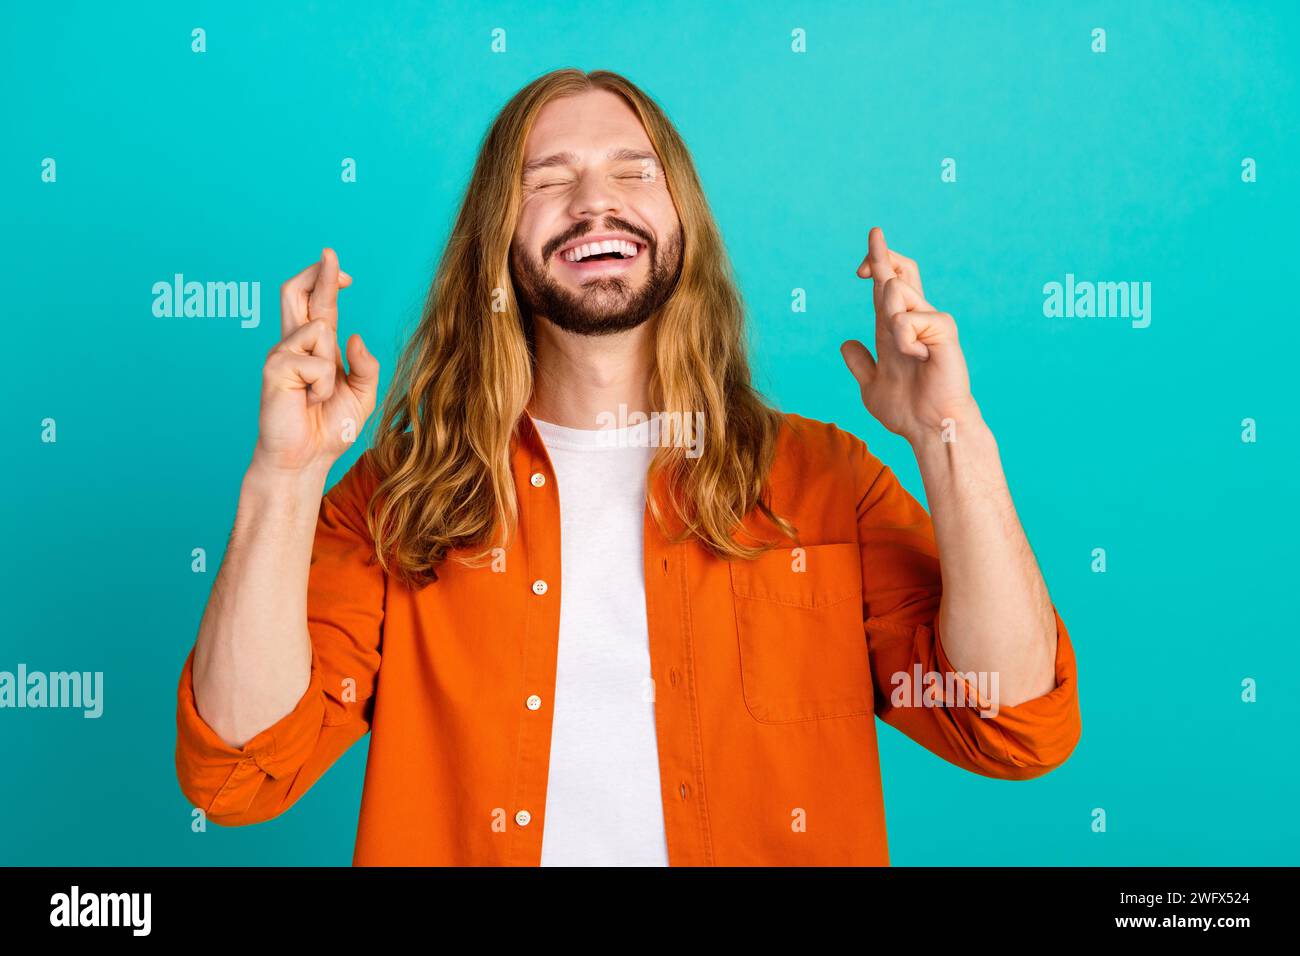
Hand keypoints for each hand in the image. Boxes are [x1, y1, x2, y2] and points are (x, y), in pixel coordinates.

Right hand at [251, 248, 380, 474]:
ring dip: (331, 366)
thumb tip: (353, 335)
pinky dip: (323, 384)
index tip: (338, 267)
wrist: (307, 460)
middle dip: (316, 273)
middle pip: (297, 293)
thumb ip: (365, 366)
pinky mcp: (275, 368)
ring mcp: (281, 354)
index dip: (326, 281)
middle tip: (330, 254)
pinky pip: (316, 361)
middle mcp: (294, 345)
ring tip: (318, 395)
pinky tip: (308, 401)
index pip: (318, 305)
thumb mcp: (362, 395)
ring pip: (319, 329)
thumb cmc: (329, 429)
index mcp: (315, 348)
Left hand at [840, 227, 978, 444]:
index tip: (859, 266)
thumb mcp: (871, 385)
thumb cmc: (906, 410)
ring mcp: (929, 321)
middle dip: (881, 254)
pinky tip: (919, 358)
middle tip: (872, 237)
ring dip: (888, 317)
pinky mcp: (942, 329)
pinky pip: (908, 319)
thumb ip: (860, 364)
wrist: (928, 427)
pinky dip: (905, 341)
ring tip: (905, 350)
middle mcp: (914, 319)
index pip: (887, 286)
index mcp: (895, 329)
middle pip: (900, 270)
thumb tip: (846, 344)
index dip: (877, 264)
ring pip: (895, 289)